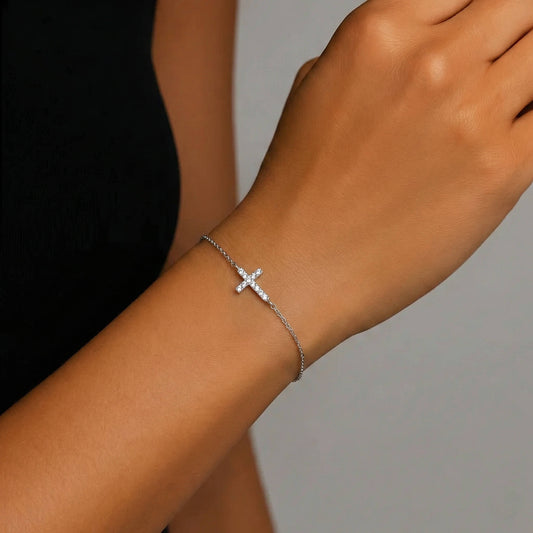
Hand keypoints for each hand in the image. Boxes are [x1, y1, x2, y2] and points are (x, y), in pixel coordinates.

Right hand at [210, 0, 532, 369]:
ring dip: (524, 79)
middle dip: (513, 33)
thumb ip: (375, 54)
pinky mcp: (503, 168)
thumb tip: (425, 44)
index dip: (475, 15)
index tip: (481, 38)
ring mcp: (469, 112)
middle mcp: (429, 60)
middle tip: (496, 70)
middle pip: (520, 5)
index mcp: (378, 32)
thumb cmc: (300, 191)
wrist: (298, 264)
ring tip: (491, 112)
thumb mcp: (317, 91)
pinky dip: (531, 122)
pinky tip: (505, 140)